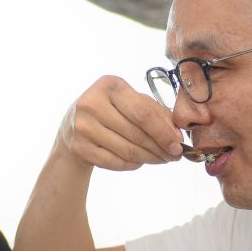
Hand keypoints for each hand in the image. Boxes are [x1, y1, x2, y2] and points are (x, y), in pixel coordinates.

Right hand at [58, 76, 183, 170]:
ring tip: (161, 159)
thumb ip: (155, 112)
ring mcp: (83, 127)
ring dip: (150, 158)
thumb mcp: (130, 102)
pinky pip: (116, 162)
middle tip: (175, 155)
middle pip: (137, 134)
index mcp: (109, 85)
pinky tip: (140, 161)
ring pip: (128, 151)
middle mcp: (92, 103)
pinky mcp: (80, 148)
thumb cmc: (110, 111)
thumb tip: (177, 135)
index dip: (164, 132)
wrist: (72, 127)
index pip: (143, 112)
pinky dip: (133, 164)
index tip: (179, 144)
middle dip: (160, 148)